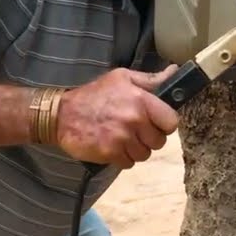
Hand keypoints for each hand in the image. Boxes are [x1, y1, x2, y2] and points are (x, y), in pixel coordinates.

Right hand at [54, 64, 180, 168]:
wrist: (61, 114)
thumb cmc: (94, 95)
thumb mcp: (122, 78)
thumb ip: (150, 79)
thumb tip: (174, 72)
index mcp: (141, 100)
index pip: (171, 122)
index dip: (165, 124)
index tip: (156, 123)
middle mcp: (134, 120)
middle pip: (159, 141)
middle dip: (149, 138)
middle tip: (135, 131)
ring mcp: (122, 138)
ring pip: (144, 154)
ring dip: (136, 149)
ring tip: (122, 138)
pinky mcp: (110, 153)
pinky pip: (129, 163)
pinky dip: (123, 158)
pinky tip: (113, 146)